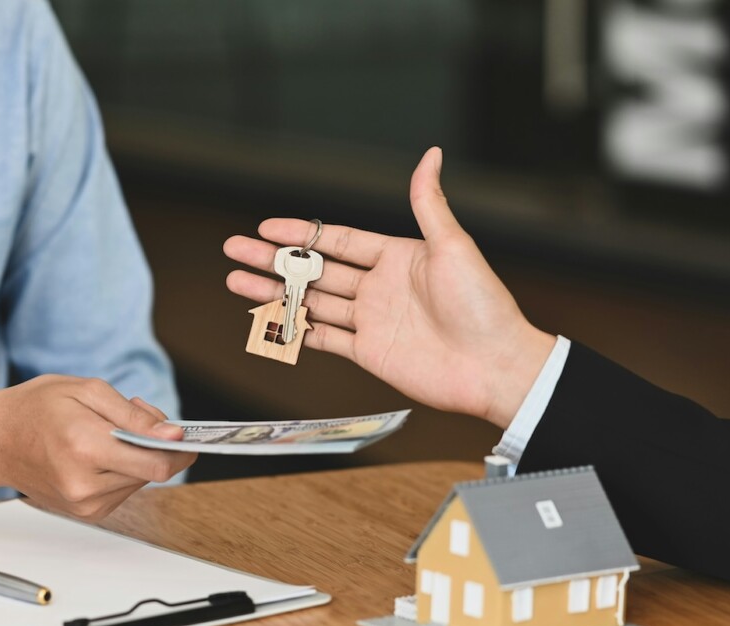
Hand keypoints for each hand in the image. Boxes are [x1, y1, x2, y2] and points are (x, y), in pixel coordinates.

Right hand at [0, 375, 195, 520]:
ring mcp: (83, 504)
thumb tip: (173, 434)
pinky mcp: (85, 513)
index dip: (179, 449)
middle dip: (153, 443)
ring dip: (136, 456)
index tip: (185, 434)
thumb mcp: (87, 391)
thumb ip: (135, 415)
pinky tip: (99, 451)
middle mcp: (84, 485)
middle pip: (151, 472)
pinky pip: (123, 491)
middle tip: (131, 416)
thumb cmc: (35, 409)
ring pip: (139, 482)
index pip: (156, 464)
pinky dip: (121, 470)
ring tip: (107, 432)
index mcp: (84, 448)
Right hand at [223, 147, 554, 427]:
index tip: (266, 227)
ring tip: (236, 282)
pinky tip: (267, 320)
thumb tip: (431, 154)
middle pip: (315, 270)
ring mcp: (371, 321)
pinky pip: (323, 339)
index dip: (301, 233)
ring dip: (273, 292)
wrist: (494, 365)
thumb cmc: (483, 304)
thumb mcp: (453, 245)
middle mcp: (379, 287)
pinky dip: (294, 330)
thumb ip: (428, 203)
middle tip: (235, 249)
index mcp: (397, 257)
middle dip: (273, 260)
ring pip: (311, 302)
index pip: (337, 240)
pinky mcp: (368, 353)